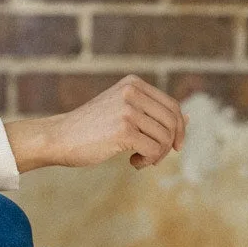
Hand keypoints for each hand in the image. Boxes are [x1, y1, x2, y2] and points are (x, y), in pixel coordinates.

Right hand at [5, 75, 186, 172]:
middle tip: (153, 157)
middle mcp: (132, 92)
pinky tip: (132, 162)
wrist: (58, 138)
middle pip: (172, 122)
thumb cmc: (90, 128)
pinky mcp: (123, 130)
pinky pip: (153, 150)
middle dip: (168, 144)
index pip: (172, 106)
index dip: (178, 129)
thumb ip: (151, 113)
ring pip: (164, 138)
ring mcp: (127, 110)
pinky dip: (147, 161)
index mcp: (133, 83)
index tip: (173, 147)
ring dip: (156, 155)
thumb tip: (188, 119)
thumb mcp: (122, 112)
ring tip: (139, 159)